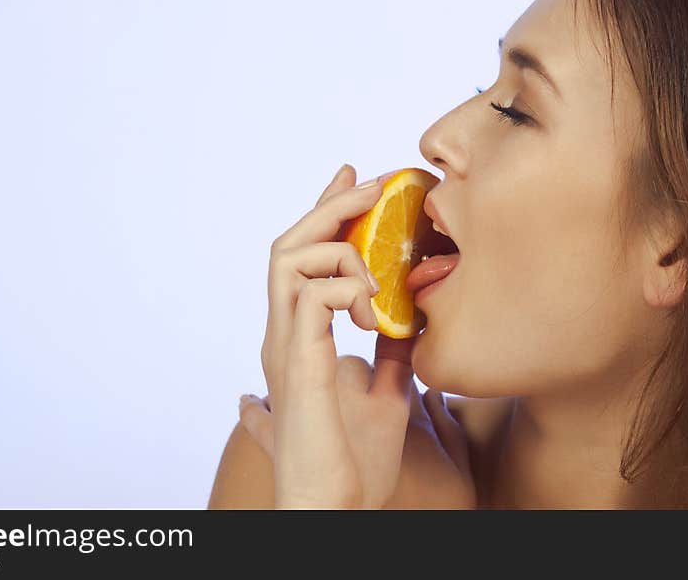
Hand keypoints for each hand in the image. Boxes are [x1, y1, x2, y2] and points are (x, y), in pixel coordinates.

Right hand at [245, 163, 414, 507]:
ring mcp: (284, 347)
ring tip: (376, 277)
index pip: (301, 262)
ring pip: (287, 258)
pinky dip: (346, 288)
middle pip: (286, 245)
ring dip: (339, 249)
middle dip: (329, 207)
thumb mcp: (386, 394)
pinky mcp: (297, 362)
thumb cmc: (355, 463)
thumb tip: (404, 327)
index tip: (354, 178)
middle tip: (371, 184)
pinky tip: (373, 311)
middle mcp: (283, 336)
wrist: (336, 507)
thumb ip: (388, 356)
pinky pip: (310, 296)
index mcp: (298, 341)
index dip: (324, 214)